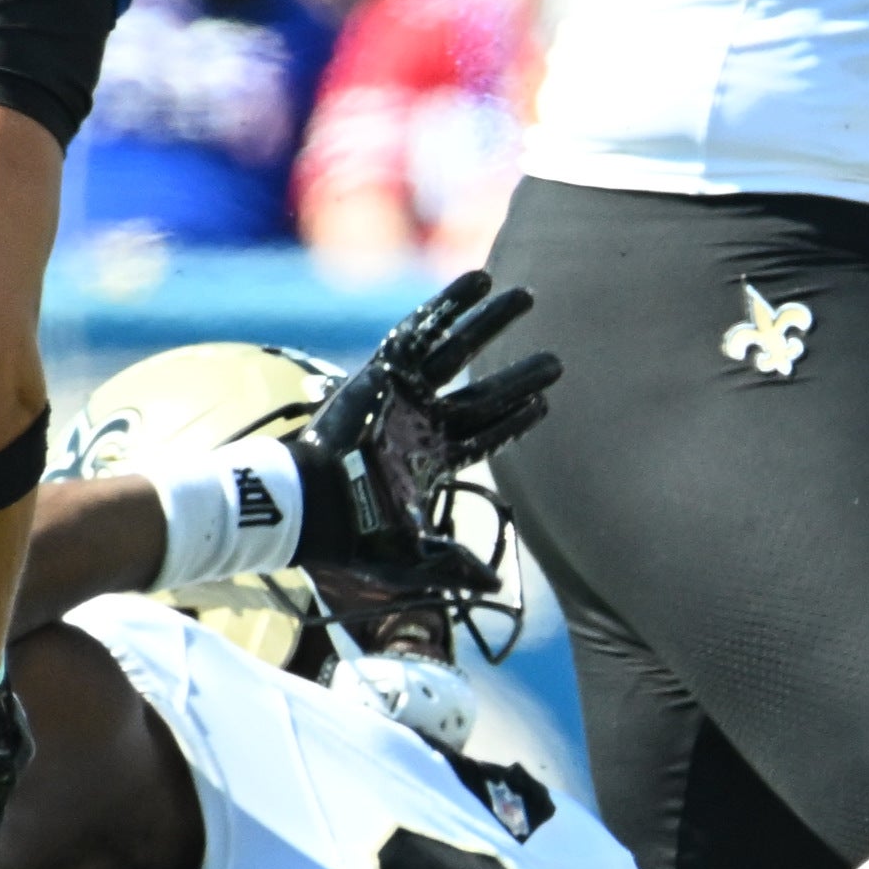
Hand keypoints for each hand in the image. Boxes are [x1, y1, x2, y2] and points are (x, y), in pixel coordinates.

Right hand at [294, 267, 559, 577]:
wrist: (311, 506)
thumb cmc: (355, 533)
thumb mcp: (413, 558)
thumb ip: (454, 566)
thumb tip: (495, 588)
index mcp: (430, 461)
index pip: (486, 435)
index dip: (515, 421)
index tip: (545, 405)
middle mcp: (422, 423)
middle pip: (484, 392)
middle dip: (519, 377)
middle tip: (556, 362)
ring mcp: (404, 394)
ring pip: (458, 349)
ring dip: (490, 323)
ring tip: (525, 297)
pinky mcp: (383, 371)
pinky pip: (421, 328)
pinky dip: (449, 304)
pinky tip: (480, 279)